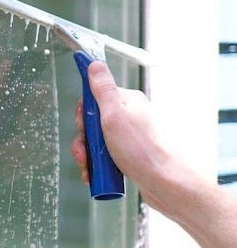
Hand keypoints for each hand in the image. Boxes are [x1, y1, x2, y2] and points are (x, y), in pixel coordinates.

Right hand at [70, 61, 170, 198]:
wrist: (164, 183)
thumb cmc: (141, 149)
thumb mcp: (114, 114)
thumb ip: (103, 88)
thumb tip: (94, 64)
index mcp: (127, 101)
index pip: (95, 98)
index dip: (84, 113)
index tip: (83, 125)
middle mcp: (130, 117)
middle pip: (94, 121)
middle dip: (84, 138)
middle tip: (86, 151)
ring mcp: (131, 137)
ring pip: (98, 140)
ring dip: (88, 154)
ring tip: (88, 167)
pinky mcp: (131, 155)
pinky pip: (107, 155)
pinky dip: (97, 164)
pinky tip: (94, 174)